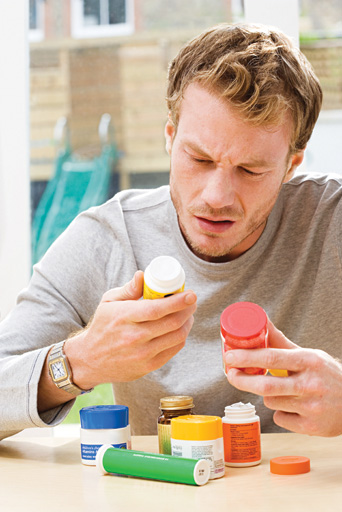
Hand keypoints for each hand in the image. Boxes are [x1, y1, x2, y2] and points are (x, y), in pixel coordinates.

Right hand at [65, 271, 196, 387]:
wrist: (90, 360)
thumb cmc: (102, 326)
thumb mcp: (108, 302)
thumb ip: (128, 289)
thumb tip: (143, 275)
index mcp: (124, 317)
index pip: (157, 309)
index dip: (178, 301)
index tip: (191, 294)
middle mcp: (134, 337)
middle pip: (172, 322)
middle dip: (188, 309)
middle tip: (192, 300)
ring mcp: (142, 354)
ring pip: (177, 337)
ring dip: (188, 322)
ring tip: (188, 313)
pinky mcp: (148, 366)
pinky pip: (173, 350)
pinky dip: (181, 337)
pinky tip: (180, 328)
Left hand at [224, 319, 341, 436]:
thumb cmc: (327, 376)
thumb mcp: (309, 355)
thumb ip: (281, 342)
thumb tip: (261, 321)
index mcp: (309, 361)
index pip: (272, 357)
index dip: (246, 358)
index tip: (229, 356)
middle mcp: (310, 384)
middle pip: (265, 385)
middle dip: (242, 380)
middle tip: (230, 374)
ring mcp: (311, 407)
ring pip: (270, 401)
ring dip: (267, 395)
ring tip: (282, 390)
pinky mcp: (310, 427)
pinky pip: (280, 418)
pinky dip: (281, 412)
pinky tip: (294, 407)